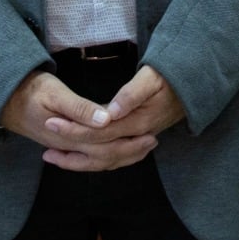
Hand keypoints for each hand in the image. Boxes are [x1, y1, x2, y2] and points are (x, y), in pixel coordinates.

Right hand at [0, 70, 157, 171]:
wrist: (5, 100)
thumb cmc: (30, 91)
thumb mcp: (54, 93)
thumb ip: (79, 108)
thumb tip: (106, 120)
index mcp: (72, 134)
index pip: (106, 145)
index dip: (129, 142)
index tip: (150, 133)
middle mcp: (70, 146)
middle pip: (106, 157)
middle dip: (131, 151)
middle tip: (153, 141)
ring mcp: (66, 147)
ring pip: (97, 160)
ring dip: (120, 156)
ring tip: (140, 148)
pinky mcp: (63, 143)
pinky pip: (88, 157)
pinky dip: (104, 157)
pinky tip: (113, 153)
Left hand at [38, 65, 184, 167]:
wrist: (193, 86)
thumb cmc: (170, 77)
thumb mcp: (152, 78)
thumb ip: (131, 95)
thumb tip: (110, 112)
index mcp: (137, 122)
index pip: (99, 132)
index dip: (74, 129)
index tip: (50, 122)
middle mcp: (137, 137)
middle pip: (100, 152)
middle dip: (71, 151)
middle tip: (45, 151)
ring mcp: (139, 140)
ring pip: (107, 161)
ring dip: (81, 162)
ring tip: (55, 159)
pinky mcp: (138, 140)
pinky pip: (115, 158)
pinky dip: (96, 161)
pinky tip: (82, 158)